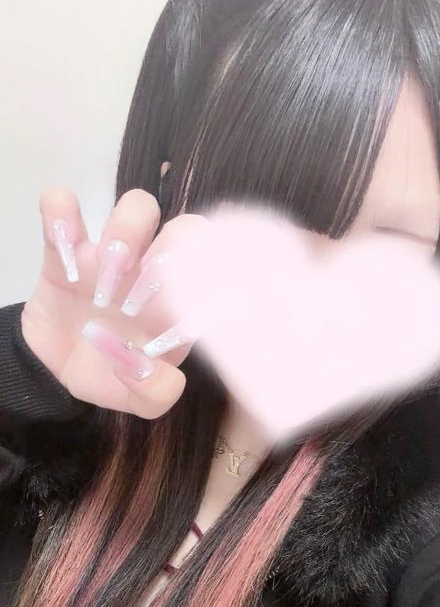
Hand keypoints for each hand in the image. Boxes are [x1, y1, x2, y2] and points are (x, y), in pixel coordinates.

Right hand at [21, 188, 203, 418]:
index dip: (209, 280)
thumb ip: (155, 393)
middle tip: (147, 284)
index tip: (181, 306)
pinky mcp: (68, 246)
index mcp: (181, 306)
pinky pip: (64, 207)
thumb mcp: (137, 400)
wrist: (55, 370)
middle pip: (189, 228)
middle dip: (175, 248)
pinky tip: (61, 241)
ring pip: (138, 206)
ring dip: (127, 230)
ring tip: (107, 269)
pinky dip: (60, 211)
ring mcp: (114, 254)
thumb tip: (153, 367)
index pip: (217, 274)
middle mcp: (155, 272)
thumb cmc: (110, 375)